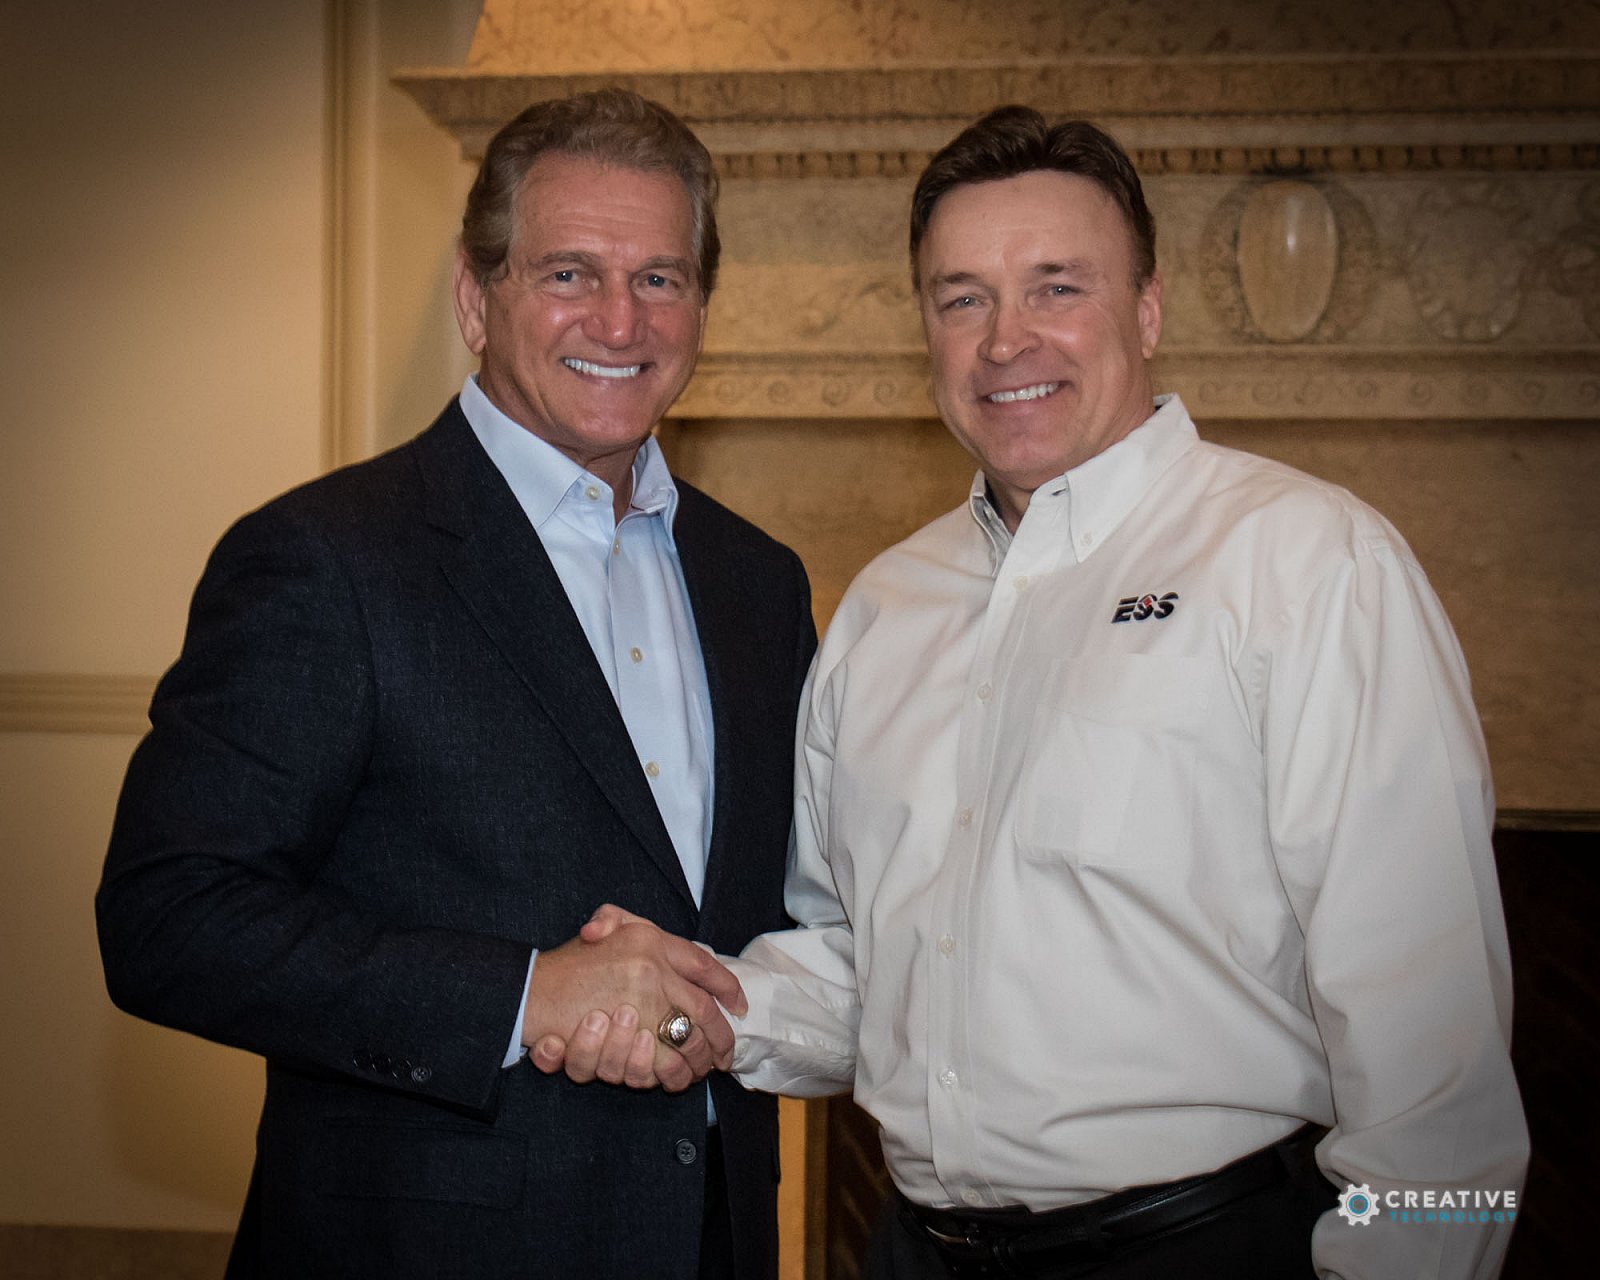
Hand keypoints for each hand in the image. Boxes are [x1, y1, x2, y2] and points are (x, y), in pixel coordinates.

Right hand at [523, 907, 744, 1091]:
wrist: (528, 994)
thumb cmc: (565, 965)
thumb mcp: (598, 928)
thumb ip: (617, 920)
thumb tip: (635, 929)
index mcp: (649, 940)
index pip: (703, 963)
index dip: (726, 986)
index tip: (738, 1005)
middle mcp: (651, 969)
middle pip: (702, 1009)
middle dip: (720, 1035)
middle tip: (726, 1052)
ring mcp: (641, 1004)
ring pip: (687, 1040)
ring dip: (699, 1059)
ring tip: (705, 1068)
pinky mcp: (627, 1039)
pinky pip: (663, 1063)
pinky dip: (674, 1074)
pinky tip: (680, 1077)